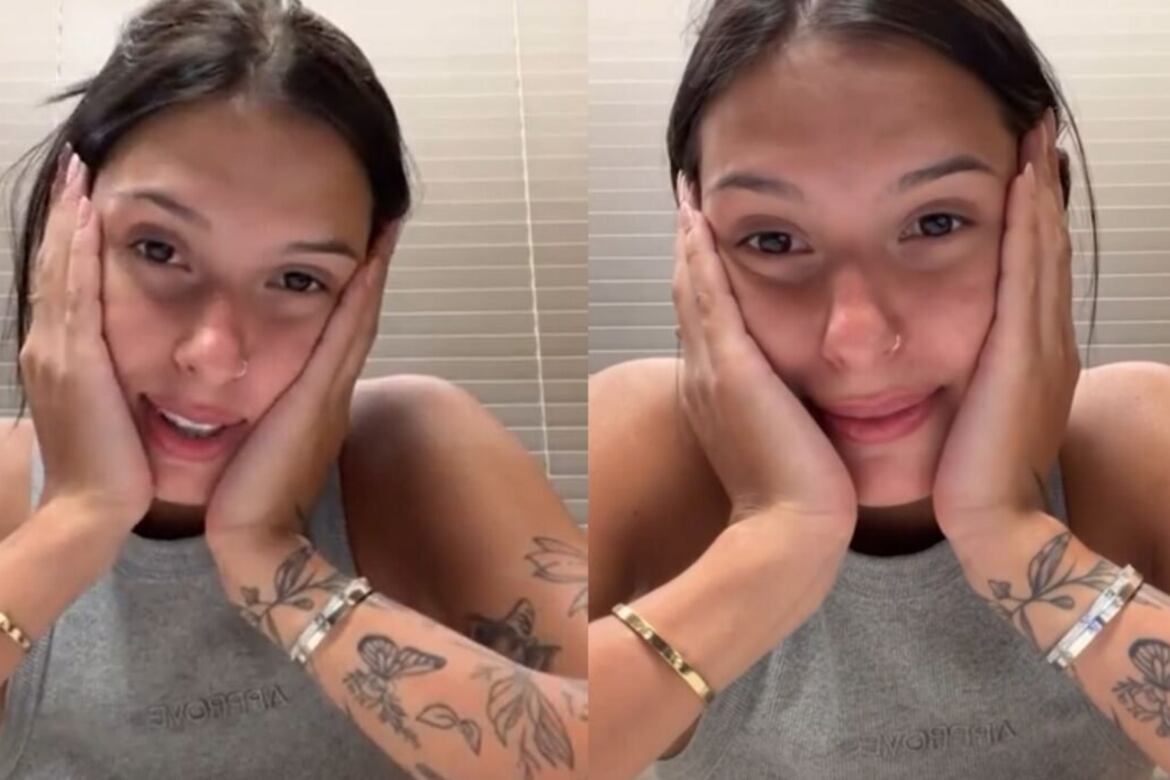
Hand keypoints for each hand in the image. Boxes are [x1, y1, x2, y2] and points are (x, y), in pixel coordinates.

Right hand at [19, 149, 152, 529]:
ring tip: (81, 174)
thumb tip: (124, 353)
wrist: (95, 507)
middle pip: (52, 263)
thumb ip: (110, 373)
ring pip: (59, 269)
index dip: (68, 236)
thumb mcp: (108, 407)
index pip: (62, 280)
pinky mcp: (75, 362)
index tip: (84, 194)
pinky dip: (78, 253)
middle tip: (78, 165)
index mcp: (59, 355)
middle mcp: (48, 345)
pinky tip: (90, 219)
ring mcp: (56, 352)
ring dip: (69, 219)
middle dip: (64, 213)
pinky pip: (76, 294)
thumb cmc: (113, 465)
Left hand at [203, 224, 397, 563]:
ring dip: (371, 276)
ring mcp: (331, 395)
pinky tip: (366, 265)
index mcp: (318, 403)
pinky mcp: (318, 399)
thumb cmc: (247, 501)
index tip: (363, 255)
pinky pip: (343, 337)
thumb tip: (257, 398)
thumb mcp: (260, 449)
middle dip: (372, 274)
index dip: (355, 295)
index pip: (341, 336)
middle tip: (385, 228)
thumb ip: (267, 421)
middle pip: (359, 321)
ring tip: (382, 234)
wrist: (254, 541)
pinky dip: (357, 299)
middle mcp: (332, 393)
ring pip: (357, 322)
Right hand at [673, 175, 857, 535]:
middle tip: (687, 201)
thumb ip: (790, 416)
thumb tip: (805, 403)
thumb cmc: (801, 502)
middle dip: (688, 248)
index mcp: (718, 394)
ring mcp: (709, 370)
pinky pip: (707, 293)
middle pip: (689, 296)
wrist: (791, 536)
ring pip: (692, 287)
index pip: (707, 321)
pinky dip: (699, 252)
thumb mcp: (791, 448)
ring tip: (688, 196)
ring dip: (689, 238)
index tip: (705, 242)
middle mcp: (703, 376)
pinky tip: (699, 215)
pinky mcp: (729, 367)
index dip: (702, 279)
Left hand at [933, 110, 1079, 546]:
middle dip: (1042, 189)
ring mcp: (1042, 348)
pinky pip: (1026, 276)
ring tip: (1032, 139)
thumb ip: (972, 378)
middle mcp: (1047, 343)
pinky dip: (1026, 228)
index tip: (1020, 167)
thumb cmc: (971, 478)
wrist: (990, 525)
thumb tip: (949, 357)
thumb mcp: (977, 416)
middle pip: (1046, 249)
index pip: (1033, 271)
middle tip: (1037, 131)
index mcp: (1033, 357)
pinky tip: (1020, 188)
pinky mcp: (1023, 356)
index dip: (1031, 218)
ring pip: (1042, 253)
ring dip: (1037, 194)